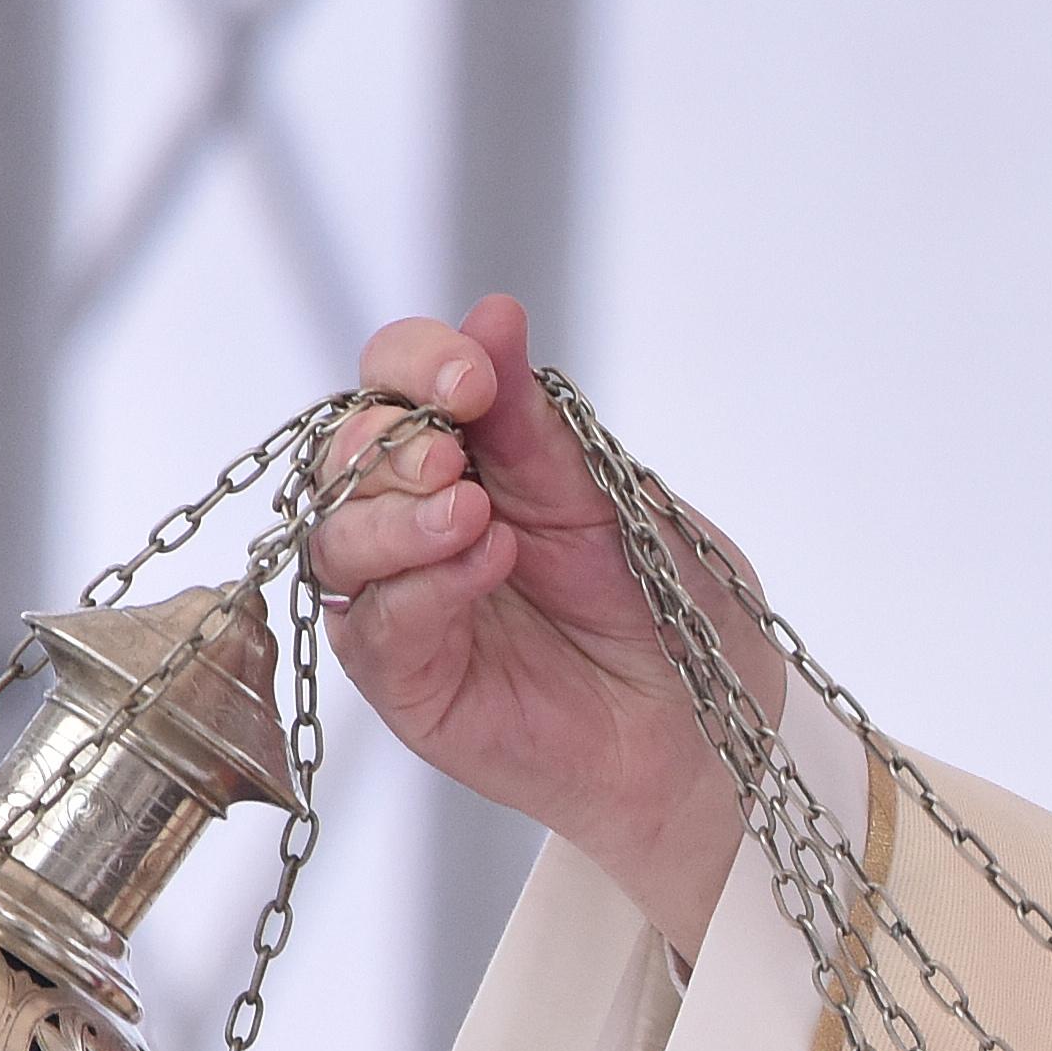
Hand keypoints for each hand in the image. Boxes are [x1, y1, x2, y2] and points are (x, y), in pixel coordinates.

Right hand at [309, 294, 783, 955]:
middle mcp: (419, 523)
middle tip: (457, 457)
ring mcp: (407, 604)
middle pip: (346, 453)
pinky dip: (422, 589)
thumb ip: (543, 427)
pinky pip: (373, 628)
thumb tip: (492, 313)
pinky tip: (486, 565)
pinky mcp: (410, 684)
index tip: (471, 376)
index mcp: (472, 460)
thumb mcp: (617, 503)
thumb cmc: (674, 618)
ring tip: (477, 517)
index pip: (398, 381)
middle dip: (391, 441)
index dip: (416, 363)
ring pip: (337, 540)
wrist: (713, 737)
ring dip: (396, 516)